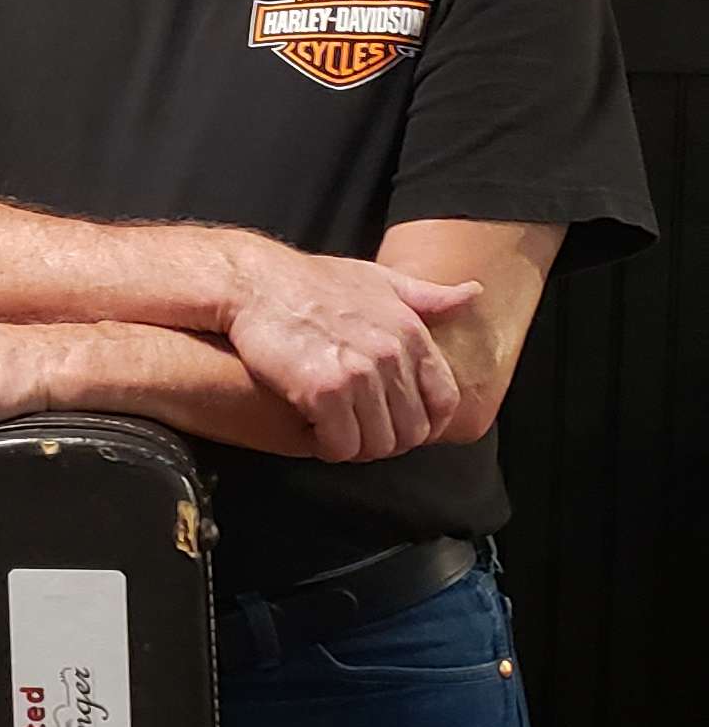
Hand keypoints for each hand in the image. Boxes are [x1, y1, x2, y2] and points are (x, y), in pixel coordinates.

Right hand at [225, 245, 480, 461]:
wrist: (255, 282)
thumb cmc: (313, 283)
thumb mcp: (378, 280)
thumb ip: (426, 295)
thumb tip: (473, 293)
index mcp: (411, 333)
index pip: (444, 403)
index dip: (424, 424)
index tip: (396, 423)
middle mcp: (390, 354)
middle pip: (411, 432)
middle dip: (386, 439)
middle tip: (357, 429)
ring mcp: (357, 374)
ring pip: (377, 444)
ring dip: (356, 446)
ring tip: (335, 429)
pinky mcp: (321, 391)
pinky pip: (341, 445)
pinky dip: (327, 446)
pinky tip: (313, 429)